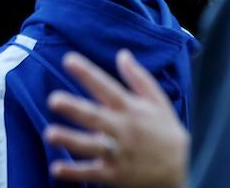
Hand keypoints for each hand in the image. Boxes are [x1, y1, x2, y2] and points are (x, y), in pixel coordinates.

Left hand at [43, 50, 187, 187]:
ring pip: (91, 146)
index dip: (88, 74)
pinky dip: (75, 173)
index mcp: (131, 109)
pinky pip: (93, 173)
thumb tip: (122, 53)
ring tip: (49, 134)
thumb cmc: (166, 133)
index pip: (107, 87)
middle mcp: (123, 130)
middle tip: (53, 100)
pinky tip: (57, 169)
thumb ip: (139, 78)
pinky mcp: (115, 175)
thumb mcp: (159, 103)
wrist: (180, 173)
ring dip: (71, 140)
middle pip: (95, 117)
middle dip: (75, 108)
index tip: (68, 59)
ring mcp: (119, 153)